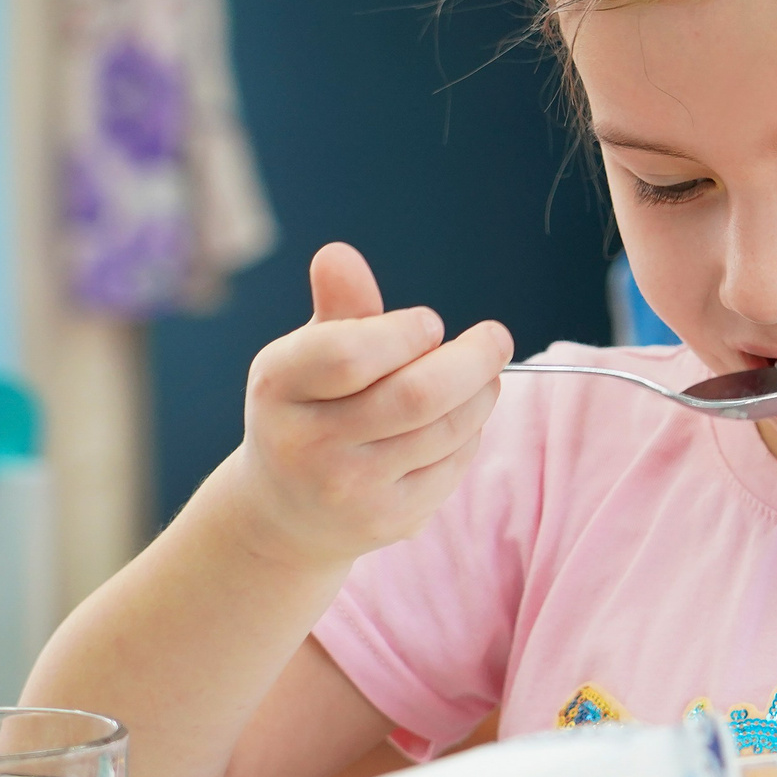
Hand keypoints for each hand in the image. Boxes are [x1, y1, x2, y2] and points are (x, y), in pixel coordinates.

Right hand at [228, 243, 512, 567]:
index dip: (405, 332)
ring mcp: (349, 490)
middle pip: (416, 395)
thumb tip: (339, 254)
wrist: (286, 513)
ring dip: (481, 394)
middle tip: (496, 339)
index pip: (351, 353)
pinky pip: (452, 465)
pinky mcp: (389, 521)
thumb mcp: (308, 356)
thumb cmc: (309, 410)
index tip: (430, 325)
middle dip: (473, 359)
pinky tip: (461, 420)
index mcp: (279, 386)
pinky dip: (470, 434)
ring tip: (484, 376)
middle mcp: (306, 444)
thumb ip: (337, 307)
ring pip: (446, 430)